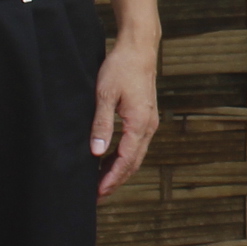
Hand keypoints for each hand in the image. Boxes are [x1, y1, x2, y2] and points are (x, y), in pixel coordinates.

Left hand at [90, 34, 160, 198]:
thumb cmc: (121, 68)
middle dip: (116, 181)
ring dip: (119, 170)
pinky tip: (108, 160)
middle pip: (133, 163)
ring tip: (100, 182)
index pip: (126, 160)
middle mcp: (149, 126)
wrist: (139, 49)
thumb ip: (101, 125)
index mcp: (139, 123)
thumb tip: (97, 152)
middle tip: (97, 196)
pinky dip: (123, 157)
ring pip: (135, 155)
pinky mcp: (146, 118)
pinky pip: (135, 145)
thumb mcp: (105, 95)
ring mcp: (149, 123)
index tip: (98, 193)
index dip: (111, 179)